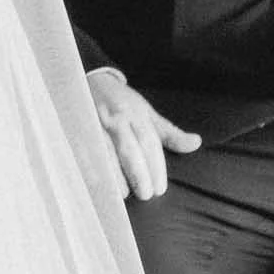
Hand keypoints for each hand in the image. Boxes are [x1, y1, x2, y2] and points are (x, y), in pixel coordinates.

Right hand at [88, 66, 199, 201]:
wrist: (89, 78)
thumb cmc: (121, 101)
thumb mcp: (147, 112)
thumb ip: (169, 133)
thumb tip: (195, 144)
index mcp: (136, 113)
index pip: (149, 143)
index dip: (156, 167)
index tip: (159, 189)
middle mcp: (116, 117)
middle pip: (129, 149)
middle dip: (139, 174)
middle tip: (145, 194)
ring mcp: (94, 122)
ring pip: (106, 152)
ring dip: (115, 175)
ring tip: (123, 194)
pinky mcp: (77, 127)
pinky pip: (84, 151)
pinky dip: (91, 168)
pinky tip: (98, 183)